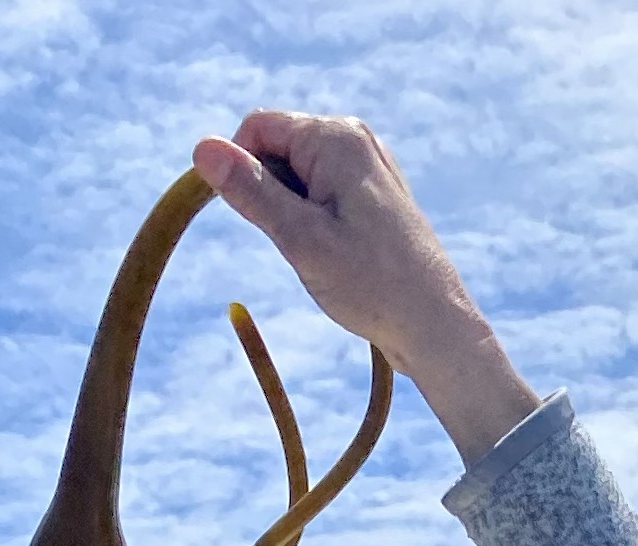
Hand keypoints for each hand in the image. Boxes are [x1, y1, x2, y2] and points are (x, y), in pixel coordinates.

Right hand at [194, 112, 540, 472]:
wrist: (436, 325)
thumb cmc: (371, 285)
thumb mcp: (300, 240)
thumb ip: (251, 191)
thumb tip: (201, 148)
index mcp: (335, 136)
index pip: (257, 128)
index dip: (240, 170)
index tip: (253, 222)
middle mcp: (354, 136)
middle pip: (278, 148)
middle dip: (271, 194)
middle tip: (300, 246)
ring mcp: (368, 162)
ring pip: (299, 175)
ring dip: (293, 213)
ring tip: (325, 254)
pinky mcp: (375, 191)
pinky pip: (324, 192)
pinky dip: (316, 221)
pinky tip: (339, 256)